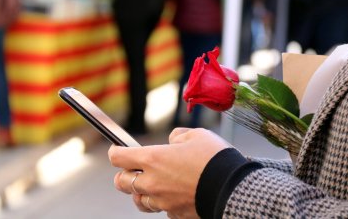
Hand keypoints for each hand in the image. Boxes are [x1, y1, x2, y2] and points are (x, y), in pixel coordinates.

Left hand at [108, 128, 231, 217]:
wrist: (232, 187)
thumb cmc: (214, 158)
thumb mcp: (196, 135)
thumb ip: (177, 136)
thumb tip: (172, 141)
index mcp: (153, 158)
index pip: (118, 157)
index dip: (115, 151)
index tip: (117, 149)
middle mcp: (152, 181)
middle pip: (120, 182)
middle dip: (124, 174)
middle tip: (134, 168)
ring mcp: (162, 200)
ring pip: (138, 200)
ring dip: (141, 191)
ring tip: (152, 183)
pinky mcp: (174, 213)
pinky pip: (160, 208)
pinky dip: (162, 201)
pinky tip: (174, 193)